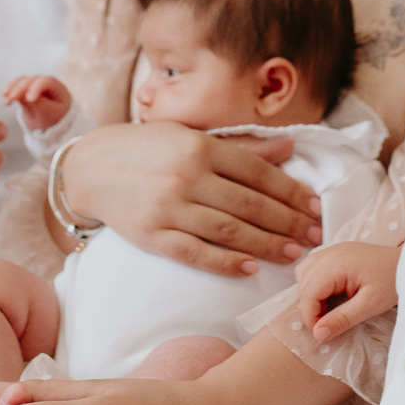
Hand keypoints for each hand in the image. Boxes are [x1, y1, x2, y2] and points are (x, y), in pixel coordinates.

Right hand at [3, 74, 71, 131]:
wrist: (50, 121)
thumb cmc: (55, 117)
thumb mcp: (52, 114)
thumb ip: (42, 105)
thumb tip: (27, 97)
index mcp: (57, 87)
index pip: (46, 82)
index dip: (36, 88)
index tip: (30, 99)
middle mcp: (44, 82)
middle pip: (31, 80)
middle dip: (21, 88)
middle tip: (12, 98)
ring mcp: (33, 83)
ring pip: (21, 81)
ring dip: (11, 89)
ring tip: (6, 101)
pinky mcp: (23, 89)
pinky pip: (14, 86)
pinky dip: (8, 91)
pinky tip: (5, 99)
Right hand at [59, 123, 322, 276]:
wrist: (89, 168)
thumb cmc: (146, 149)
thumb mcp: (191, 136)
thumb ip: (240, 146)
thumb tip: (289, 149)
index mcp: (200, 147)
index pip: (258, 172)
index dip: (291, 192)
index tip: (316, 207)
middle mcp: (187, 176)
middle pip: (250, 204)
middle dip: (288, 222)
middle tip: (316, 235)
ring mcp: (169, 208)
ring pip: (229, 231)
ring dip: (266, 244)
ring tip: (293, 253)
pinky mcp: (152, 235)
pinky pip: (195, 253)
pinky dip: (225, 262)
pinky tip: (250, 268)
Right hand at [295, 242, 398, 339]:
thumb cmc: (393, 282)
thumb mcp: (371, 305)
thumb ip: (343, 319)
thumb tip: (317, 334)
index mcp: (337, 263)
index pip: (308, 291)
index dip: (310, 315)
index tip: (322, 332)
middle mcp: (330, 253)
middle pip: (303, 283)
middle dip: (310, 307)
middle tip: (328, 323)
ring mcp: (332, 250)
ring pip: (304, 273)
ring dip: (310, 294)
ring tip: (328, 309)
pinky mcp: (336, 253)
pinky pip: (313, 267)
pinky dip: (314, 283)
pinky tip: (330, 295)